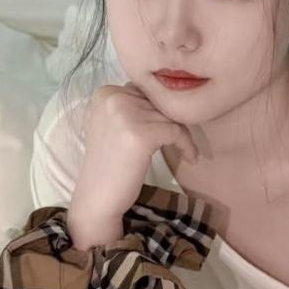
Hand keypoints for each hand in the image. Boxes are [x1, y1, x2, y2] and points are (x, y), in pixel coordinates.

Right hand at [72, 81, 201, 225]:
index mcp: (105, 93)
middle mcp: (112, 98)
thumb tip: (171, 96)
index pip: (146, 91)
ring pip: (170, 115)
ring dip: (182, 134)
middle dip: (171, 121)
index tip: (168, 129)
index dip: (160, 110)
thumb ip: (135, 106)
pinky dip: (187, 144)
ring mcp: (125, 115)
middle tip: (180, 141)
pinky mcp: (140, 134)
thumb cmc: (111, 164)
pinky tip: (190, 157)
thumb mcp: (116, 125)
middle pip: (159, 101)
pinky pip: (176, 131)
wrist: (98, 198)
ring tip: (185, 151)